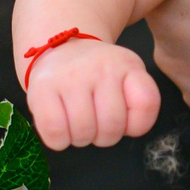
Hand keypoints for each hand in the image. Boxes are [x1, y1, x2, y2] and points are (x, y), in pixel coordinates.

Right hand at [26, 39, 159, 150]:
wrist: (60, 49)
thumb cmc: (97, 74)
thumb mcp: (127, 76)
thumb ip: (139, 102)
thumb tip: (130, 130)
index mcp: (128, 65)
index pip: (146, 104)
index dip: (137, 124)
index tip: (126, 120)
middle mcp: (101, 67)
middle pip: (112, 126)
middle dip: (106, 136)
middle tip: (97, 125)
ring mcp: (70, 76)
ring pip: (84, 132)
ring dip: (82, 139)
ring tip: (79, 124)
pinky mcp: (42, 88)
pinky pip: (55, 132)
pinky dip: (59, 141)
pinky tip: (61, 129)